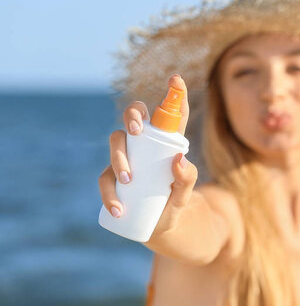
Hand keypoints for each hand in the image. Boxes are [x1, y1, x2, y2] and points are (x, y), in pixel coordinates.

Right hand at [98, 74, 197, 227]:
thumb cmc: (174, 202)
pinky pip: (105, 178)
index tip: (176, 79)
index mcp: (167, 142)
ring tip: (129, 179)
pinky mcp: (113, 178)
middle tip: (137, 131)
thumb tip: (178, 158)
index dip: (174, 94)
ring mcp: (126, 159)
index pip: (170, 115)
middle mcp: (144, 145)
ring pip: (116, 142)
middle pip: (133, 117)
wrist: (159, 227)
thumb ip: (187, 177)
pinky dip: (110, 193)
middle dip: (132, 116)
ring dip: (119, 157)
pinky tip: (117, 208)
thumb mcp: (185, 193)